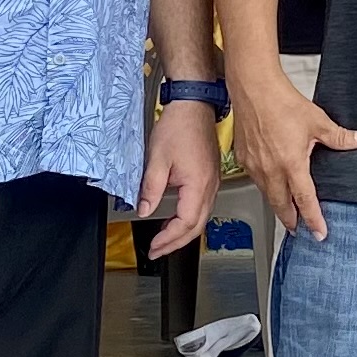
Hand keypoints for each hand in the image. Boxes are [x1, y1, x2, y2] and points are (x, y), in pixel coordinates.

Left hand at [137, 97, 223, 257]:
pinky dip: (189, 219)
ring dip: (183, 232)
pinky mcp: (210, 177)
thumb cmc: (179, 126)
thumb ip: (151, 189)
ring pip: (201, 218)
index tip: (155, 246)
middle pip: (196, 227)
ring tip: (164, 240)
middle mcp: (210, 187)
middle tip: (158, 250)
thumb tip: (143, 210)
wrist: (193, 105)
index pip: (186, 223)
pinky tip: (176, 220)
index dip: (169, 239)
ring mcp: (212, 183)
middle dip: (176, 242)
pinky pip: (202, 206)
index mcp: (198, 185)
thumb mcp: (157, 159)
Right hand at [234, 63, 356, 242]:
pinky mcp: (243, 159)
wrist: (253, 88)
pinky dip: (265, 187)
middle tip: (300, 230)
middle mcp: (270, 170)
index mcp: (291, 164)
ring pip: (267, 195)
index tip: (320, 234)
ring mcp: (254, 166)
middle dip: (292, 221)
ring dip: (278, 206)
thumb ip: (340, 137)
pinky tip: (271, 184)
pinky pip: (256, 180)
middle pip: (282, 206)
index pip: (305, 201)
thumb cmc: (281, 102)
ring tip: (287, 211)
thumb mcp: (318, 121)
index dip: (314, 220)